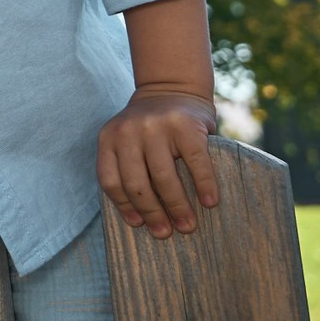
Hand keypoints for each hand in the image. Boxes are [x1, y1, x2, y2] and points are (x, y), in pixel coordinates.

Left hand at [98, 90, 219, 237]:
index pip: (111, 180)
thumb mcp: (127, 139)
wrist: (172, 87)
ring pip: (164, 178)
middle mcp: (129, 132)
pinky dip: (204, 185)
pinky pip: (196, 163)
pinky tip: (210, 202)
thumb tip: (142, 218)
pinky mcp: (186, 126)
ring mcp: (157, 127)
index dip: (124, 207)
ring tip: (188, 226)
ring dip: (178, 207)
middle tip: (166, 233)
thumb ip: (128, 166)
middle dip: (153, 214)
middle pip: (137, 184)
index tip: (140, 226)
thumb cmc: (151, 128)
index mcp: (109, 138)